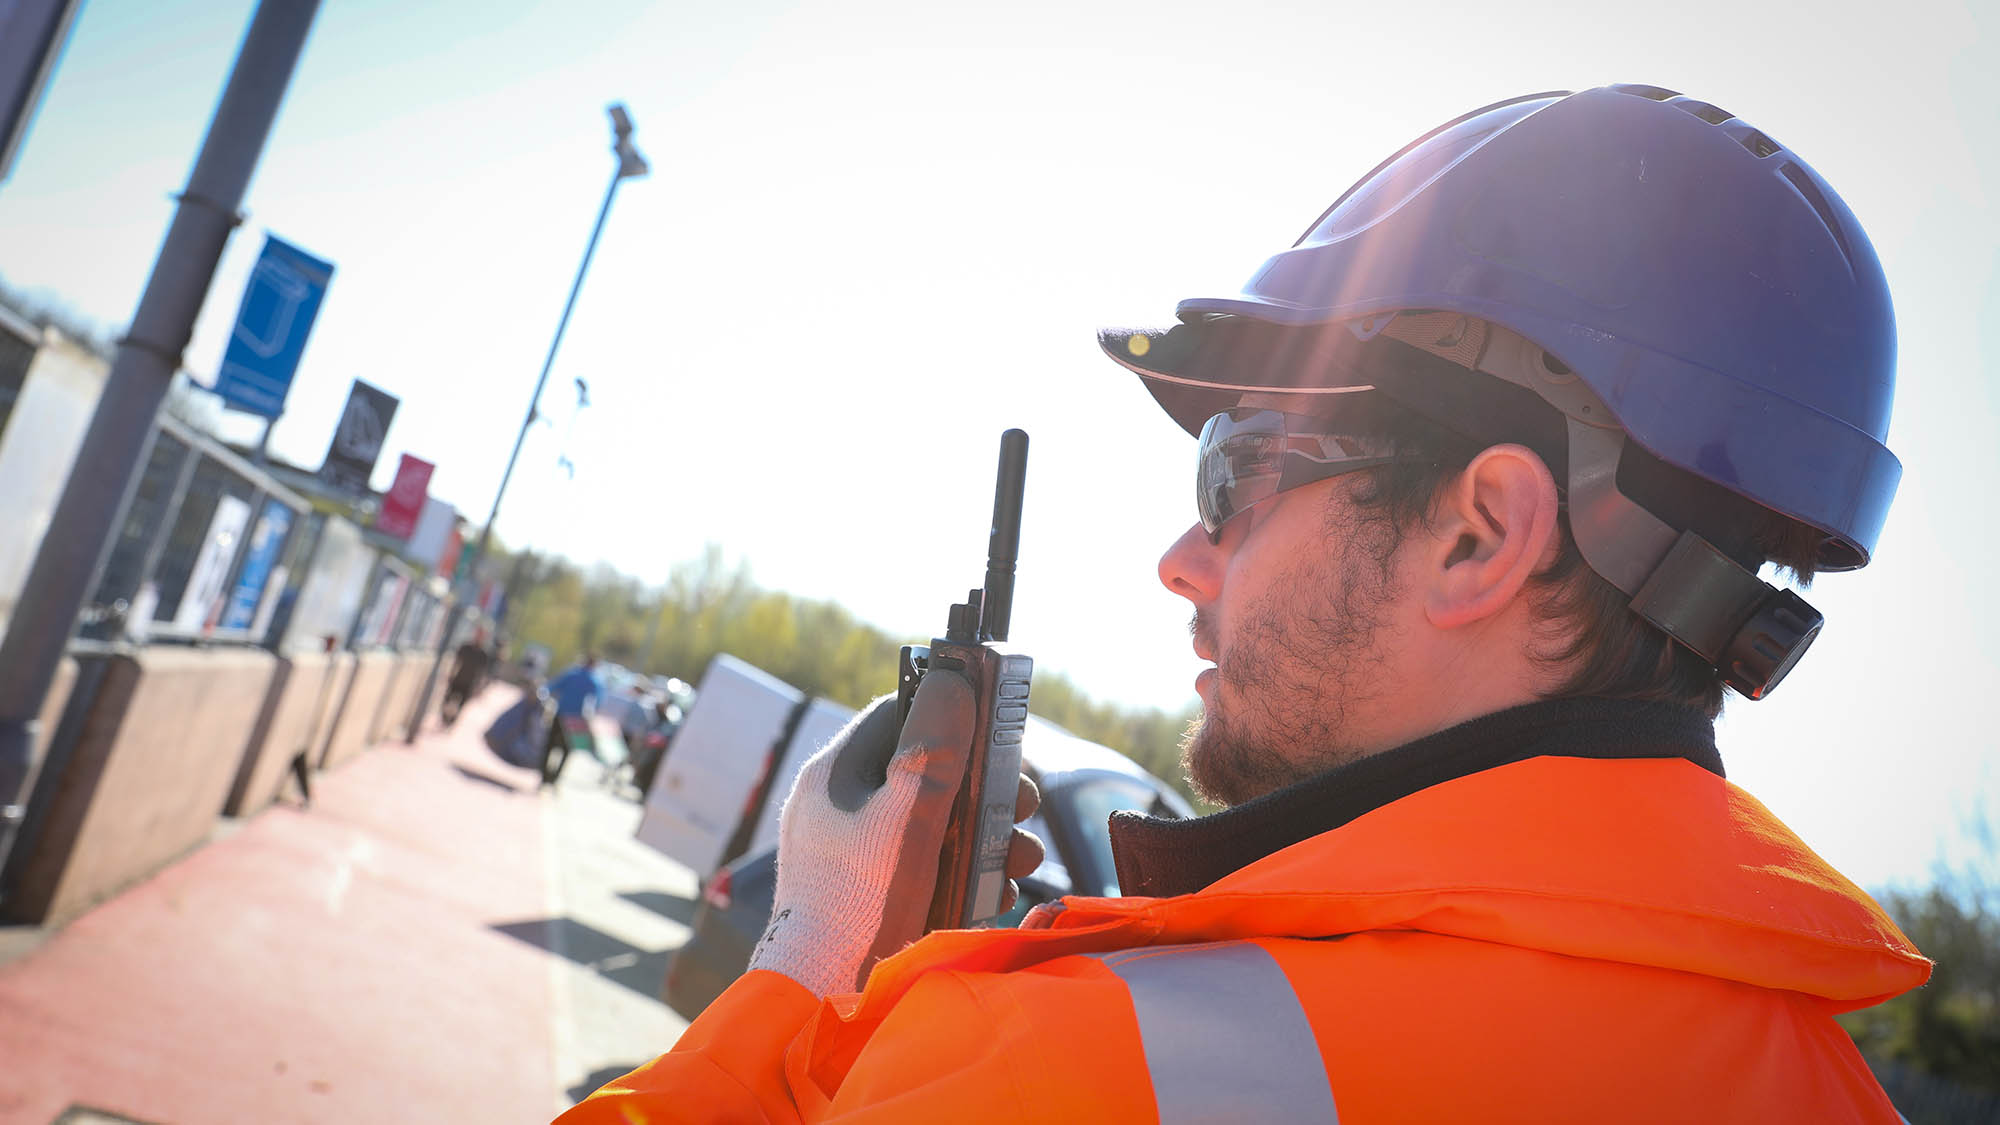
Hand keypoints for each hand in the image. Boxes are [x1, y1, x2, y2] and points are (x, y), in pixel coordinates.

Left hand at [748, 668, 1043, 997]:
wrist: (823, 1002)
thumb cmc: (860, 903)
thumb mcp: (906, 817)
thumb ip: (932, 749)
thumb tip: (954, 679)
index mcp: (835, 776)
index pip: (898, 713)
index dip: (951, 711)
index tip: (999, 728)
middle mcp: (842, 809)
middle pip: (927, 769)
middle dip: (986, 784)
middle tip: (1023, 804)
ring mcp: (857, 855)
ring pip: (938, 821)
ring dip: (990, 833)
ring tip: (1022, 858)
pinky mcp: (875, 897)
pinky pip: (931, 867)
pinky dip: (969, 873)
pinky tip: (999, 892)